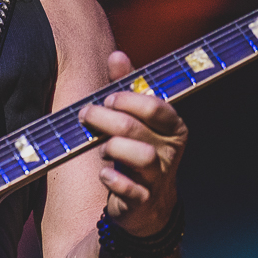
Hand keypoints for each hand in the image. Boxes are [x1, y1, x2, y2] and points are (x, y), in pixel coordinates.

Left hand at [77, 51, 187, 235]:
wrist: (147, 203)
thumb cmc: (137, 149)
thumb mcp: (136, 118)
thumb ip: (127, 88)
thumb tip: (117, 55)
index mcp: (172, 127)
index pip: (155, 106)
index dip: (126, 99)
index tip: (107, 99)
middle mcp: (169, 150)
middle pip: (135, 128)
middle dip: (105, 119)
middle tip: (86, 115)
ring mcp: (158, 176)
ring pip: (139, 156)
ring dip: (112, 147)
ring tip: (102, 148)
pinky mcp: (143, 200)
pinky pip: (130, 189)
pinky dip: (114, 180)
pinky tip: (105, 173)